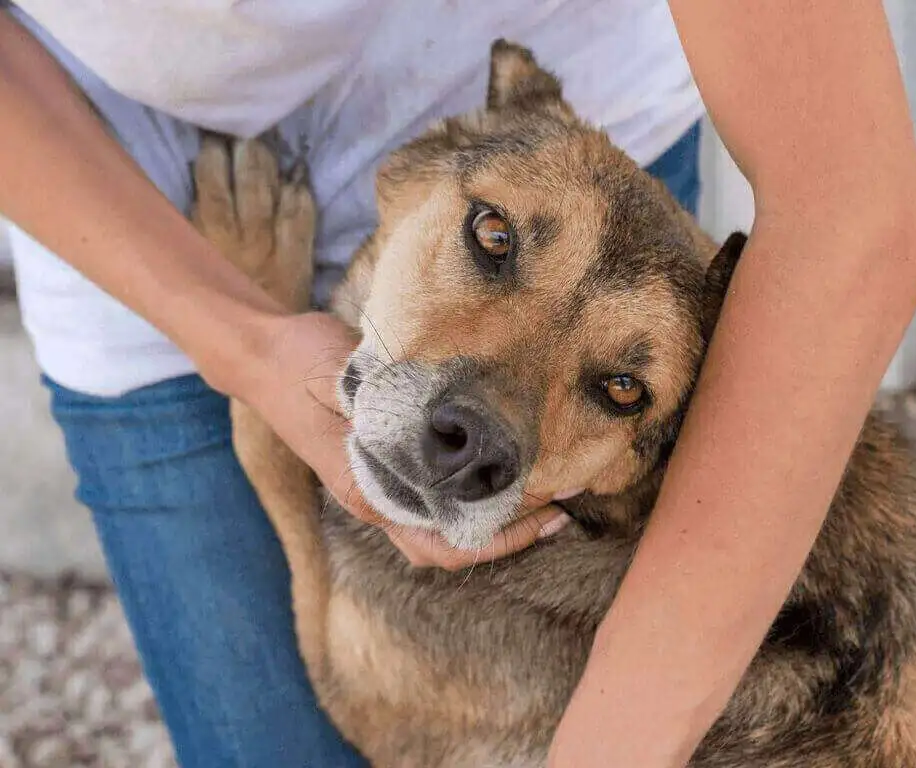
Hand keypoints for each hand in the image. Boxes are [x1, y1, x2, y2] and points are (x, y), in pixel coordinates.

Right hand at [233, 311, 568, 569]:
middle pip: (452, 547)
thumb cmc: (303, 366)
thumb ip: (383, 410)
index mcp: (369, 491)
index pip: (446, 541)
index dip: (502, 536)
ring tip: (545, 495)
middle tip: (561, 508)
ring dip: (494, 521)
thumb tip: (433, 435)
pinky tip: (504, 472)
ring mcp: (381, 488)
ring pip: (445, 529)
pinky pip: (438, 500)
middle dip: (509, 537)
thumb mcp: (343, 380)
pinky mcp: (387, 468)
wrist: (268, 356)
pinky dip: (474, 497)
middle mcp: (378, 501)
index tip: (549, 510)